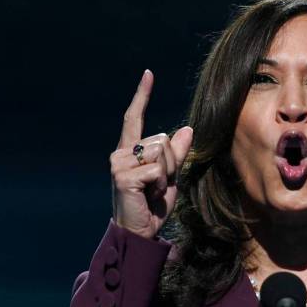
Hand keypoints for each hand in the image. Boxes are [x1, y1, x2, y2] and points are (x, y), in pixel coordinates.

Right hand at [109, 69, 193, 239]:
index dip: (142, 95)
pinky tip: (148, 196)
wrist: (139, 232)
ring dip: (166, 174)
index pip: (135, 117)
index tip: (149, 73)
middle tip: (157, 185)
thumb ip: (177, 154)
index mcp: (129, 150)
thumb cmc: (152, 206)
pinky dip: (160, 185)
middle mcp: (120, 153)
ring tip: (152, 191)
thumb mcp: (170, 176)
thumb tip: (188, 128)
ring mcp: (119, 164)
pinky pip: (157, 170)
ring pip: (161, 152)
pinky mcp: (122, 176)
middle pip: (162, 139)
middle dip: (171, 163)